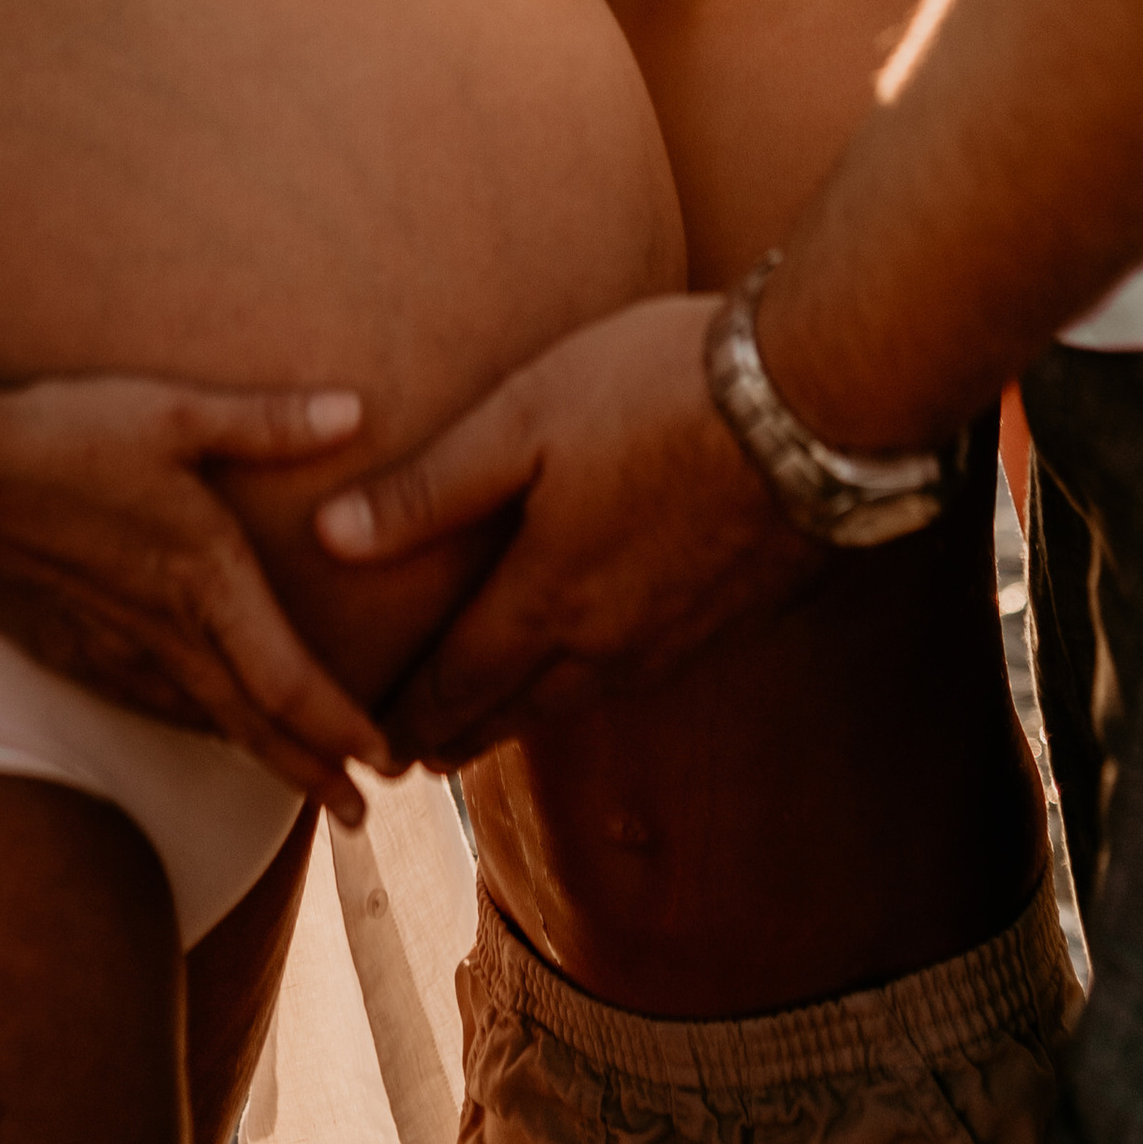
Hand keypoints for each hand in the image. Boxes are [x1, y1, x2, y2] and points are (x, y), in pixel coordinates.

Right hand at [0, 359, 392, 818]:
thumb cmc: (68, 434)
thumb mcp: (176, 412)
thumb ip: (268, 421)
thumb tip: (355, 411)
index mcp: (205, 580)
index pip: (288, 683)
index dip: (340, 729)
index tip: (386, 762)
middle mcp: (167, 632)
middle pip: (253, 725)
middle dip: (313, 772)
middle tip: (363, 813)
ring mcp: (118, 648)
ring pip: (203, 722)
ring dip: (258, 756)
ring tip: (302, 779)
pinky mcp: (76, 649)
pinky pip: (152, 706)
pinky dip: (196, 728)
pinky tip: (205, 726)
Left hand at [313, 293, 817, 766]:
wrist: (813, 401)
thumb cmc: (655, 388)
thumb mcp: (523, 416)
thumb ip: (429, 488)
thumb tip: (329, 540)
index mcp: (546, 599)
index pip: (453, 684)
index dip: (403, 718)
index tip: (364, 746)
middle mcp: (607, 642)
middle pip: (513, 707)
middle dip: (458, 733)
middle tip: (415, 755)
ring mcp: (675, 638)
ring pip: (579, 697)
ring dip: (527, 711)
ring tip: (495, 713)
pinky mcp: (727, 619)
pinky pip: (640, 673)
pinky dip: (595, 681)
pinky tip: (600, 661)